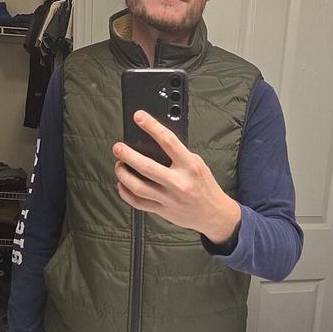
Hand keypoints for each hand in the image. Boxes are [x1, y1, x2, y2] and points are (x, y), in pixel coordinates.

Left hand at [113, 110, 240, 243]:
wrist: (214, 214)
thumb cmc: (205, 186)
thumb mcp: (198, 164)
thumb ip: (179, 155)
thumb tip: (154, 142)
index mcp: (190, 166)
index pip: (168, 141)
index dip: (151, 127)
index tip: (139, 117)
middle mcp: (179, 183)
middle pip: (147, 167)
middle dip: (128, 155)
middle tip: (118, 147)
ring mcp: (170, 198)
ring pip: (138, 187)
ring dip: (123, 174)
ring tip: (119, 165)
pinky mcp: (163, 211)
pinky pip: (138, 202)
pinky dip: (125, 193)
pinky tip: (122, 184)